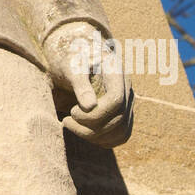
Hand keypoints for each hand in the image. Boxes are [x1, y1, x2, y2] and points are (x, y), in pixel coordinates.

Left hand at [44, 21, 133, 148]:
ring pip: (122, 131)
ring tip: (73, 126)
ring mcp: (128, 102)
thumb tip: (89, 107)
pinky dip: (104, 140)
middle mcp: (127, 88)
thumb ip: (80, 83)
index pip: (116, 100)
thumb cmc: (73, 56)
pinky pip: (121, 135)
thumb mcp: (72, 65)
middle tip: (66, 121)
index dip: (95, 113)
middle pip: (119, 119)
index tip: (72, 112)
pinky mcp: (123, 113)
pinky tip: (84, 132)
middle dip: (91, 128)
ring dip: (96, 137)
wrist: (78, 54)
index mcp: (116, 71)